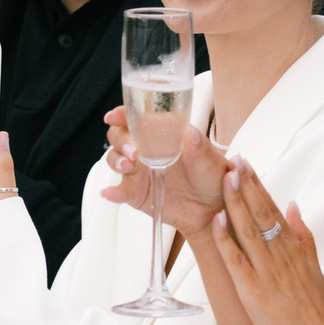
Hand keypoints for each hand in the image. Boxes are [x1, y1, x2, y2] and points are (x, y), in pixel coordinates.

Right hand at [100, 106, 231, 238]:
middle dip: (120, 139)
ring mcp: (139, 171)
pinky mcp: (136, 193)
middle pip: (120, 137)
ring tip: (127, 166)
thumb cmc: (212, 178)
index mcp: (163, 134)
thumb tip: (190, 133)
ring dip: (116, 160)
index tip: (115, 116)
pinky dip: (113, 191)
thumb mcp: (211, 162)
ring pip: (116, 159)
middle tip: (133, 151)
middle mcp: (146, 150)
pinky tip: (110, 193)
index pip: (136, 118)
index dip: (122, 114)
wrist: (213, 210)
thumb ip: (201, 148)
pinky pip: (120, 190)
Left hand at [209, 156, 323, 324]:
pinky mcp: (254, 292)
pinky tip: (218, 220)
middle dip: (246, 184)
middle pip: (262, 213)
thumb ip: (304, 236)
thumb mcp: (315, 269)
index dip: (258, 186)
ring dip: (235, 202)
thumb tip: (295, 205)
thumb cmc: (317, 315)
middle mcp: (282, 256)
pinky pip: (237, 260)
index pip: (274, 210)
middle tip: (233, 158)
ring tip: (224, 176)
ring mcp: (268, 274)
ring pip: (249, 230)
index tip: (246, 164)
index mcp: (296, 250)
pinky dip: (226, 239)